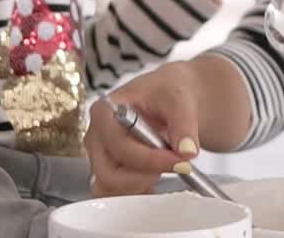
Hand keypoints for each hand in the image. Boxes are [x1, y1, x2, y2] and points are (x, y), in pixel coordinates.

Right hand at [85, 61, 203, 196]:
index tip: (179, 159)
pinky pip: (117, 193)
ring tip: (167, 167)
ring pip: (110, 188)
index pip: (118, 146)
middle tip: (176, 167)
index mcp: (104, 111)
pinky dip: (139, 192)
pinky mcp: (109, 171)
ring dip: (141, 186)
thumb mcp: (179, 98)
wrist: (171, 97)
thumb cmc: (167, 90)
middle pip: (108, 174)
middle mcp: (96, 136)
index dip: (149, 158)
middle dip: (144, 176)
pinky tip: (160, 178)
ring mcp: (100, 156)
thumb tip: (187, 151)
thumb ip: (184, 124)